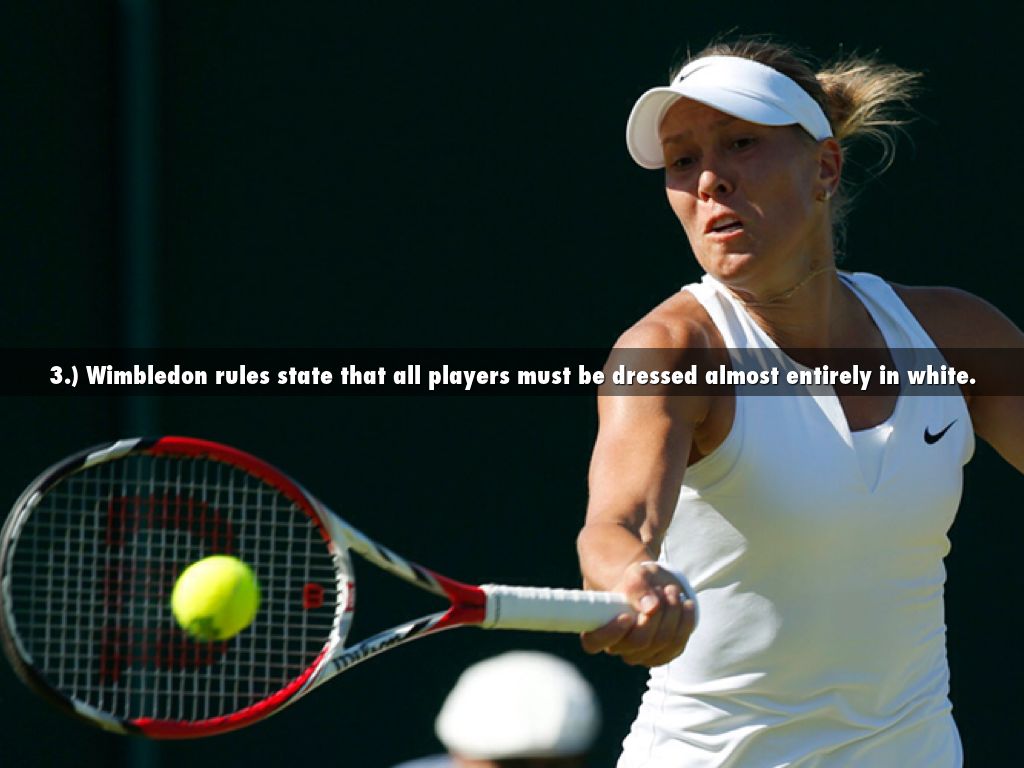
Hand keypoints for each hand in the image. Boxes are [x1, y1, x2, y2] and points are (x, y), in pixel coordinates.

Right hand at [580, 561, 695, 666]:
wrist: (655, 588)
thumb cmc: (639, 583)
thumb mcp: (637, 575)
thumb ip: (638, 586)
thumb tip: (650, 607)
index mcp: (600, 628)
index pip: (594, 642)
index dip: (610, 633)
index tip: (626, 616)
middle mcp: (618, 647)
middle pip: (638, 642)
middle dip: (656, 614)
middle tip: (662, 590)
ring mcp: (641, 655)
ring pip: (661, 642)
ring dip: (672, 614)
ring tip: (672, 592)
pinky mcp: (663, 655)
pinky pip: (677, 645)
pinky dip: (685, 622)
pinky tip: (686, 605)